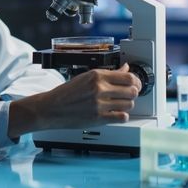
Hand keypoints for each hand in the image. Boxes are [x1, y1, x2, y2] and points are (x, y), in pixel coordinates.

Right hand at [8, 63, 139, 138]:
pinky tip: (116, 113)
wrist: (52, 108)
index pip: (128, 76)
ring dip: (128, 104)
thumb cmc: (66, 93)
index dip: (135, 81)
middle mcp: (99, 89)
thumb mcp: (86, 76)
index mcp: (97, 75)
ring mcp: (99, 104)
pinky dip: (122, 116)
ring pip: (129, 104)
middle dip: (134, 92)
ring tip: (121, 104)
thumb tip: (125, 68)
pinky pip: (122, 117)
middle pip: (132, 90)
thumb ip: (108, 74)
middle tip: (130, 93)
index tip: (135, 83)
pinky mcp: (98, 118)